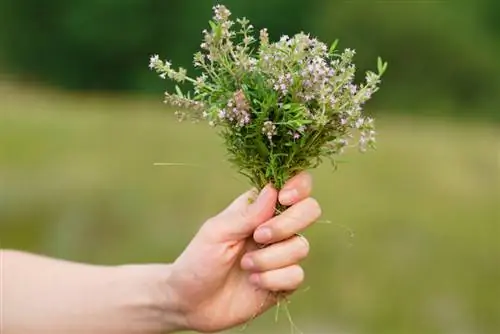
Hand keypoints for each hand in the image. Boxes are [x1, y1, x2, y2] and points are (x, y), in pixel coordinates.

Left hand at [167, 172, 320, 332]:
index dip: (298, 187)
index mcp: (260, 207)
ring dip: (270, 258)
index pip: (295, 185)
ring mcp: (282, 254)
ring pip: (301, 246)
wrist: (191, 303)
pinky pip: (296, 275)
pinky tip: (253, 282)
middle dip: (287, 224)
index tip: (283, 198)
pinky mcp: (284, 280)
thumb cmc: (199, 260)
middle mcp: (276, 227)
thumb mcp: (217, 232)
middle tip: (259, 236)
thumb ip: (247, 214)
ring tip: (245, 266)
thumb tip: (273, 189)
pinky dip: (273, 279)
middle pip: (310, 210)